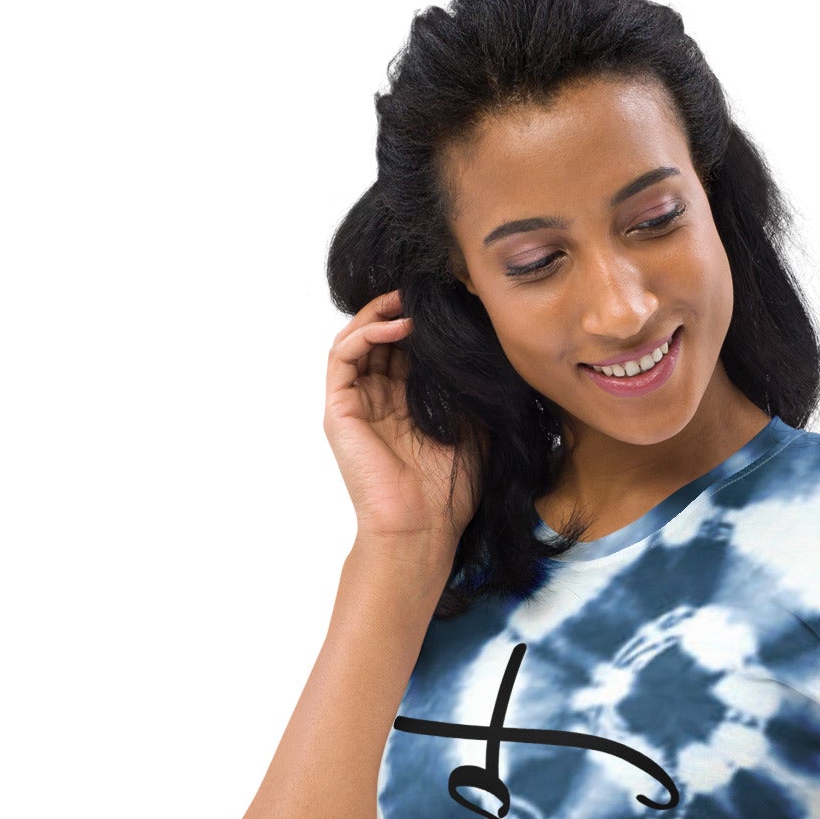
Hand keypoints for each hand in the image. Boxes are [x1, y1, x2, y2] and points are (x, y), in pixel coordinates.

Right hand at [323, 290, 480, 552]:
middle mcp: (376, 400)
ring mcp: (355, 404)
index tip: (448, 304)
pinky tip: (398, 326)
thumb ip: (467, 386)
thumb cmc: (450, 490)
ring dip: (380, 313)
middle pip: (379, 337)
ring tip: (409, 300)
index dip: (422, 323)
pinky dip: (366, 332)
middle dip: (400, 309)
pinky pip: (343, 356)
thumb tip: (480, 341)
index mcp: (405, 405)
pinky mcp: (339, 410)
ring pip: (356, 338)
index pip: (406, 348)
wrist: (422, 528)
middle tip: (426, 290)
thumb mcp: (473, 426)